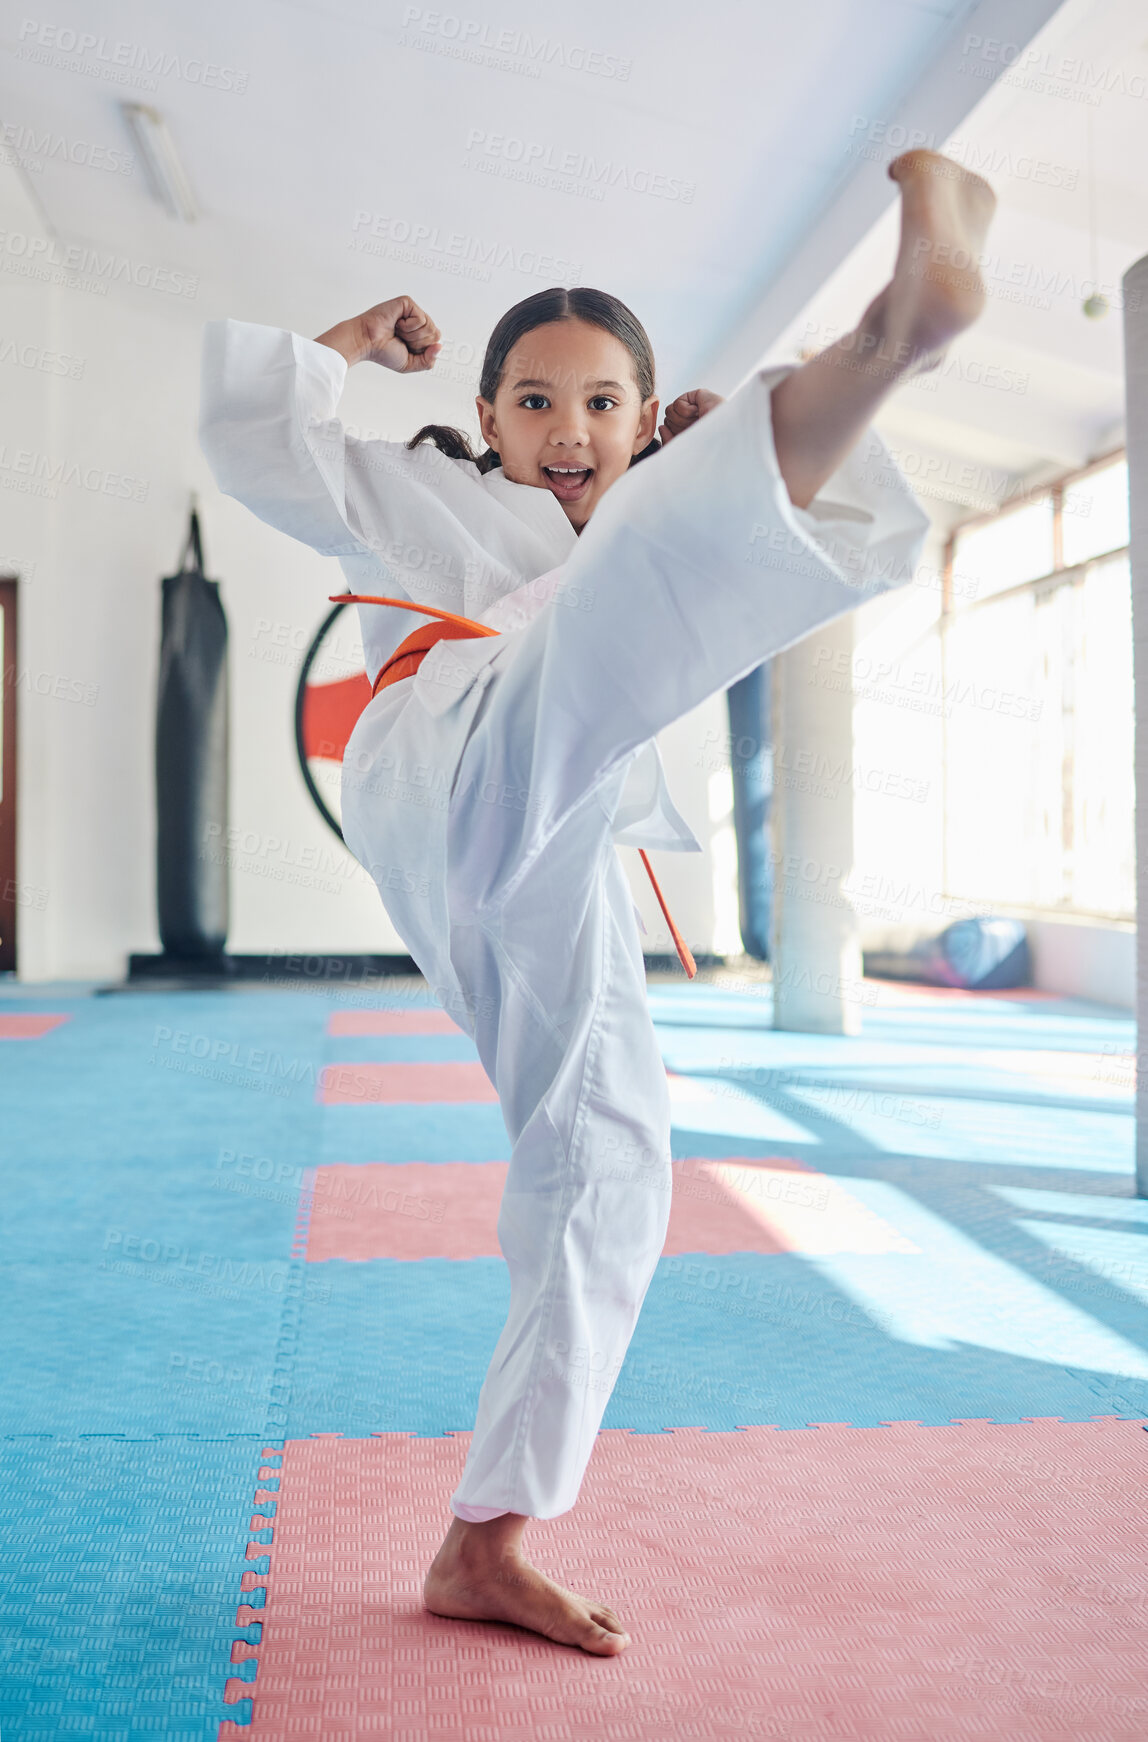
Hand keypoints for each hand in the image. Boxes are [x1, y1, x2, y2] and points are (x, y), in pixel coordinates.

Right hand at [315, 295, 441, 370]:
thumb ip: (428, 360)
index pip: (436, 342)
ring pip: (430, 327)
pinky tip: (396, 324)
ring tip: (397, 331)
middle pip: (436, 335)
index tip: (404, 348)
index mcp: (419, 333)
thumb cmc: (384, 352)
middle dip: (418, 343)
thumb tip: (439, 346)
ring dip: (412, 336)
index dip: (422, 350)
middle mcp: (417, 321)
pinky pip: (421, 319)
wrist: (367, 343)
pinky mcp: (407, 303)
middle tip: (400, 339)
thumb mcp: (411, 364)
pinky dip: (408, 327)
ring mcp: (412, 311)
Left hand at [657, 389, 723, 444]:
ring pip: (669, 411)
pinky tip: (699, 411)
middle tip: (695, 429)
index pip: (669, 432)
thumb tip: (661, 426)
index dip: (675, 437)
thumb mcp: (683, 448)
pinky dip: (686, 410)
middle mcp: (691, 420)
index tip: (689, 439)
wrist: (722, 436)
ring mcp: (694, 408)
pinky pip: (677, 403)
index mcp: (690, 434)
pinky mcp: (696, 396)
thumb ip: (669, 441)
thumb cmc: (705, 446)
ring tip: (698, 420)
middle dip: (678, 427)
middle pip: (668, 421)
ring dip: (682, 419)